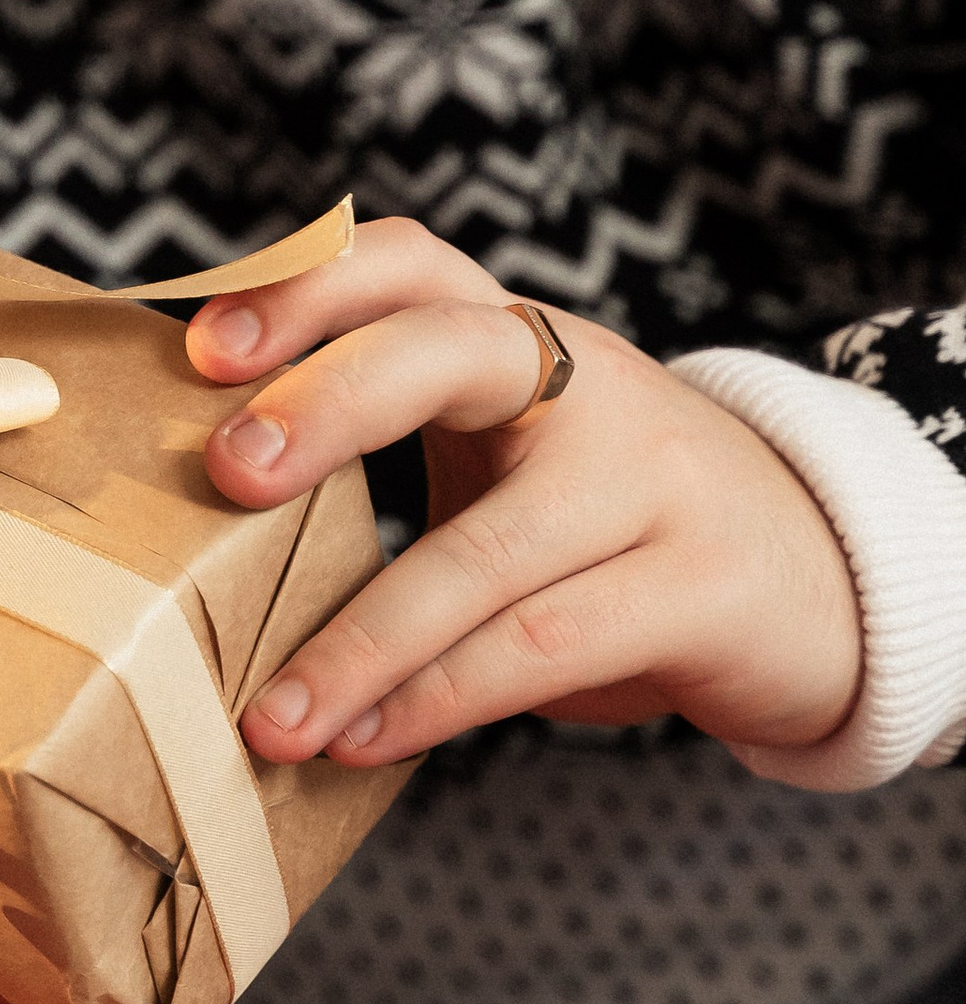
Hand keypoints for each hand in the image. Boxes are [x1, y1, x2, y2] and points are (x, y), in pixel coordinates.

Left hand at [183, 215, 863, 769]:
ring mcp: (653, 479)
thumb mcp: (507, 459)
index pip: (409, 263)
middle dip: (326, 403)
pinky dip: (438, 700)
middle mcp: (586, 382)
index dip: (304, 287)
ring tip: (270, 717)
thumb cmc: (608, 526)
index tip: (199, 349)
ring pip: (484, 553)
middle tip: (225, 474)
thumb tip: (181, 528)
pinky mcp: (700, 588)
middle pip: (447, 349)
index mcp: (518, 339)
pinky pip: (543, 645)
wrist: (823, 579)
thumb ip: (388, 462)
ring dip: (360, 644)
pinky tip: (363, 740)